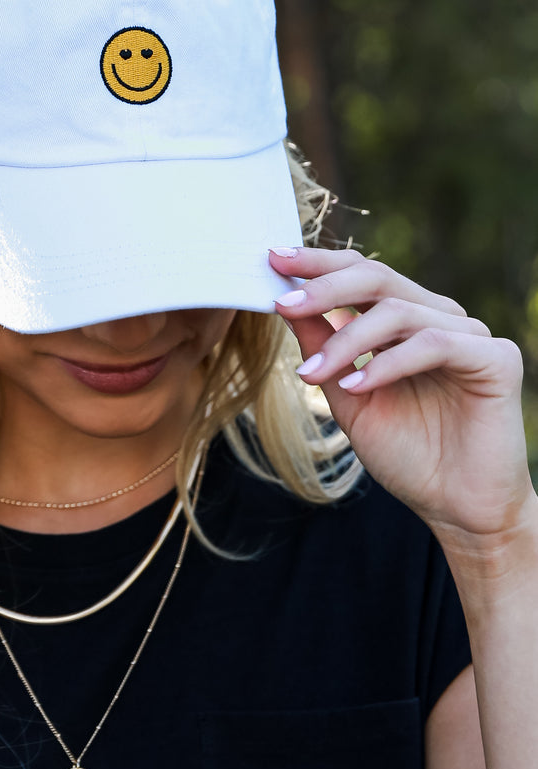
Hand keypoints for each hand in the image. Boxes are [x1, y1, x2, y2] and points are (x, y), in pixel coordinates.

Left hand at [269, 247, 532, 540]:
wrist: (456, 508)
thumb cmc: (407, 454)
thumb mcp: (349, 398)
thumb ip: (324, 350)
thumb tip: (287, 304)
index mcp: (408, 321)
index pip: (362, 273)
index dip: (319, 264)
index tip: (272, 260)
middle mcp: (440, 318)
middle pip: (379, 277)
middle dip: (324, 286)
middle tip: (284, 301)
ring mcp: (470, 335)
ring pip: (399, 312)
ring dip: (346, 342)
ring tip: (310, 374)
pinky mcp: (495, 359)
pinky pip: (433, 345)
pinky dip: (388, 364)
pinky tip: (356, 386)